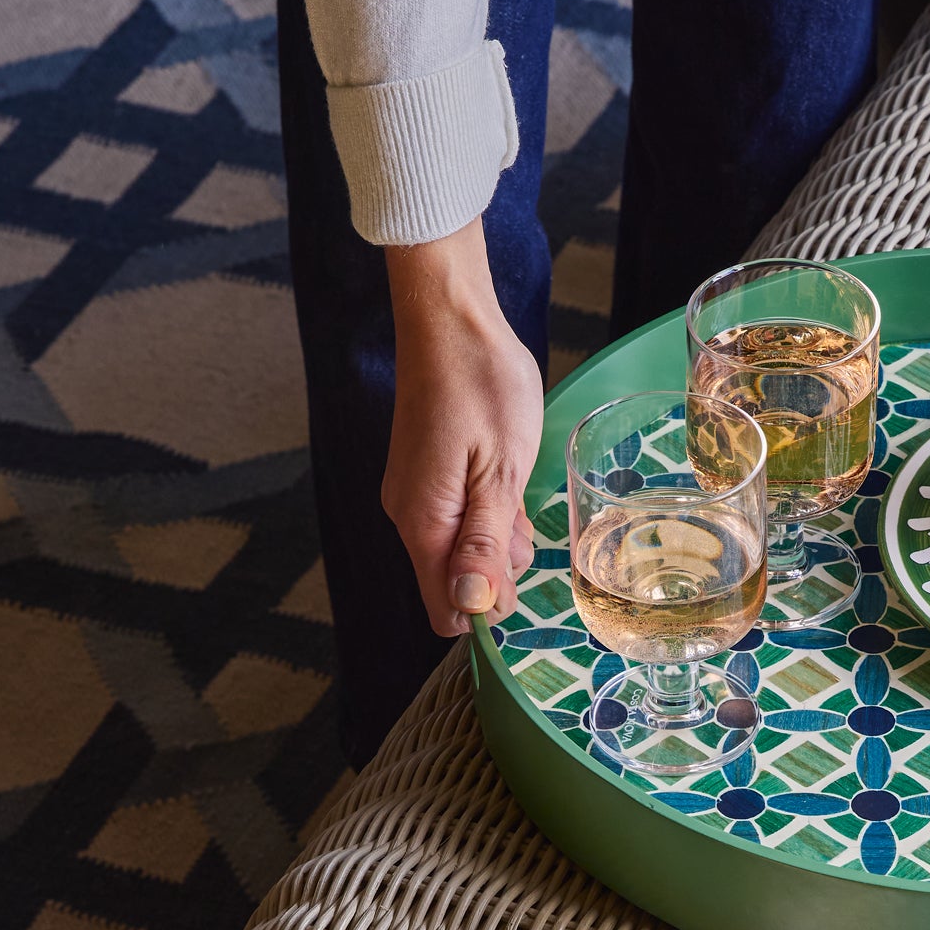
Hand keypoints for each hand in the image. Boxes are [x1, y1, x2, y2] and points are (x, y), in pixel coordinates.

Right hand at [382, 220, 542, 635]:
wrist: (452, 318)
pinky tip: (504, 474)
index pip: (446, 611)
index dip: (487, 607)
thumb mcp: (499, 470)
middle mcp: (411, 518)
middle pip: (457, 586)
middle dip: (499, 569)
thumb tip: (472, 609)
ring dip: (499, 538)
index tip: (516, 566)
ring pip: (464, 553)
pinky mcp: (428, 478)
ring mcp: (418, 496)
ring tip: (512, 482)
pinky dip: (491, 513)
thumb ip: (485, 544)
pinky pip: (462, 521)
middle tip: (519, 511)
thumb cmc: (481, 383)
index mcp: (423, 523)